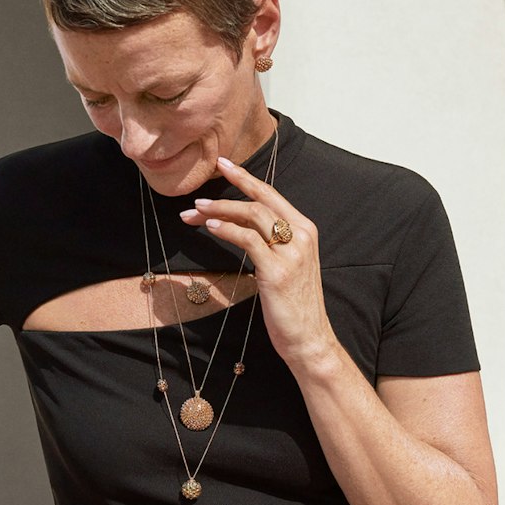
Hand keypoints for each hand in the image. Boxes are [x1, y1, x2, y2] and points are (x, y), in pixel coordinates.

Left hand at [179, 155, 338, 369]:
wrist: (309, 339)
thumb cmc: (294, 306)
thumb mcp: (288, 266)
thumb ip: (273, 243)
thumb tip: (244, 226)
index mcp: (304, 230)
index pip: (272, 195)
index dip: (246, 178)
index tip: (223, 165)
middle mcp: (300, 236)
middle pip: (260, 201)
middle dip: (229, 189)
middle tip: (201, 188)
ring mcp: (290, 253)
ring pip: (252, 216)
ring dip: (219, 210)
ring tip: (195, 212)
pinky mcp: (277, 271)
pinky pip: (247, 240)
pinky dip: (226, 230)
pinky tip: (210, 227)